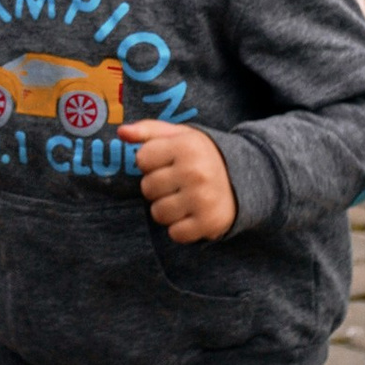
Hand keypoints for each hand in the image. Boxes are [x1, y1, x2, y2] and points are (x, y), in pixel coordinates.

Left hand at [127, 119, 235, 242]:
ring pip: (158, 213)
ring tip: (182, 199)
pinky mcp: (209, 222)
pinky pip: (175, 233)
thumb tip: (121, 132)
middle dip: (157, 187)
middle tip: (176, 183)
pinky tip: (191, 214)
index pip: (142, 158)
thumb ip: (147, 130)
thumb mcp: (178, 135)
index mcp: (186, 145)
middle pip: (147, 188)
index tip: (167, 163)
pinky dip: (180, 228)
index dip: (150, 162)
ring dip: (166, 209)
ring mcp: (203, 198)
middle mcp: (195, 171)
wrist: (242, 178)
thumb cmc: (200, 156)